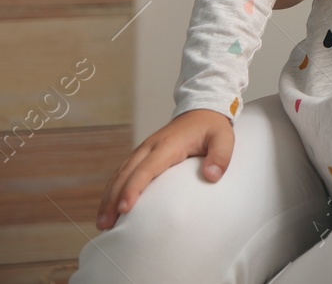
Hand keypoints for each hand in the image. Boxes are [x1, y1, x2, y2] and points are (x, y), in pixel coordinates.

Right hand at [96, 109, 232, 229]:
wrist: (202, 110)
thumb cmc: (213, 128)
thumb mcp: (224, 138)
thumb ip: (221, 156)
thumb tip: (211, 177)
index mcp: (168, 145)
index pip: (146, 169)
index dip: (133, 188)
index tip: (124, 209)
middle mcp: (149, 147)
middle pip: (125, 174)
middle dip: (113, 200)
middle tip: (105, 225)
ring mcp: (143, 150)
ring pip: (119, 175)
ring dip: (108, 198)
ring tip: (102, 223)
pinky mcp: (142, 155)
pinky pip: (122, 173)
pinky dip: (113, 190)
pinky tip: (109, 208)